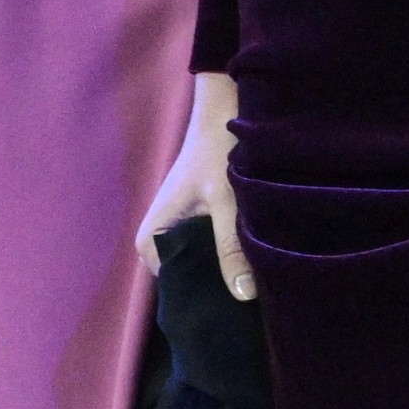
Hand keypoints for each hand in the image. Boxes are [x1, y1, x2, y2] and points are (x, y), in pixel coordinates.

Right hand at [147, 74, 250, 301]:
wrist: (229, 106)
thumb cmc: (220, 151)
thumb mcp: (228, 201)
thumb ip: (231, 246)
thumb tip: (242, 295)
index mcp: (156, 225)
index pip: (162, 272)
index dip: (187, 289)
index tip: (217, 302)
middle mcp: (166, 224)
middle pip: (181, 267)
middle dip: (208, 281)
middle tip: (240, 297)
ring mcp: (185, 217)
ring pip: (199, 255)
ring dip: (221, 264)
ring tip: (248, 279)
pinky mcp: (204, 210)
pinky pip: (211, 241)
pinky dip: (227, 249)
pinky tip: (251, 256)